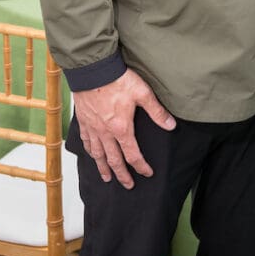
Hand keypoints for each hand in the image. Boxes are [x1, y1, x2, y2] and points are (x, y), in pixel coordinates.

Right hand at [73, 68, 176, 188]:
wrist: (92, 70)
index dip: (141, 166)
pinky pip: (86, 141)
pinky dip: (89, 151)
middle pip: (114, 160)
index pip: (133, 155)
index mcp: (121, 129)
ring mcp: (92, 128)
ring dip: (103, 168)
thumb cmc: (117, 80)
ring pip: (98, 154)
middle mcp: (105, 133)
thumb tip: (171, 125)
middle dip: (122, 174)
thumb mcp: (142, 93)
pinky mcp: (83, 121)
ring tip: (107, 178)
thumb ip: (157, 111)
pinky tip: (91, 154)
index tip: (147, 173)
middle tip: (128, 185)